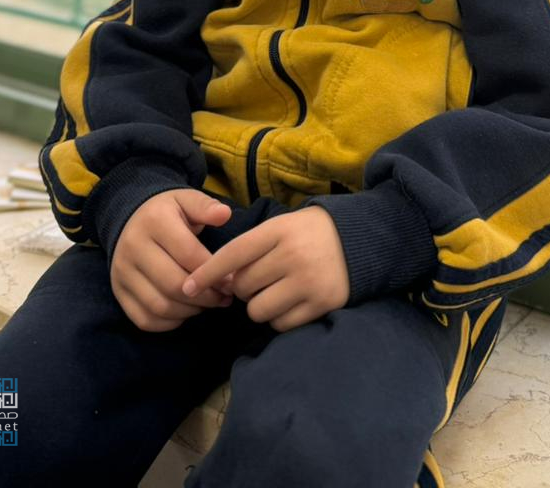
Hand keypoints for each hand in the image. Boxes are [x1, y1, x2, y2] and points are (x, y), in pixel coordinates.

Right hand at [110, 188, 237, 331]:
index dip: (214, 272)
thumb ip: (206, 207)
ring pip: (160, 306)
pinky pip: (144, 319)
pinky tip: (186, 310)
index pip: (188, 254)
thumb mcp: (186, 199)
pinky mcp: (118, 292)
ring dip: (190, 311)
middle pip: (174, 284)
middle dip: (205, 296)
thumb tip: (225, 214)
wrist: (130, 218)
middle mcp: (133, 247)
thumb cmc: (167, 212)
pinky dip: (169, 322)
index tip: (232, 280)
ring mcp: (122, 273)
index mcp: (154, 221)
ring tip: (208, 303)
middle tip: (224, 297)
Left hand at [181, 204, 349, 332]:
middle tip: (260, 278)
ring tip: (276, 290)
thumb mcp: (282, 225)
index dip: (207, 271)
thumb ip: (253, 247)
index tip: (187, 285)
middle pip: (243, 286)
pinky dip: (280, 317)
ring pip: (258, 309)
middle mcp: (293, 255)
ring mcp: (308, 282)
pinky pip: (281, 324)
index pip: (234, 253)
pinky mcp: (322, 304)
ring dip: (260, 304)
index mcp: (280, 230)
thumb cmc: (310, 233)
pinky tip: (292, 301)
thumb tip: (222, 280)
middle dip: (243, 288)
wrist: (361, 239)